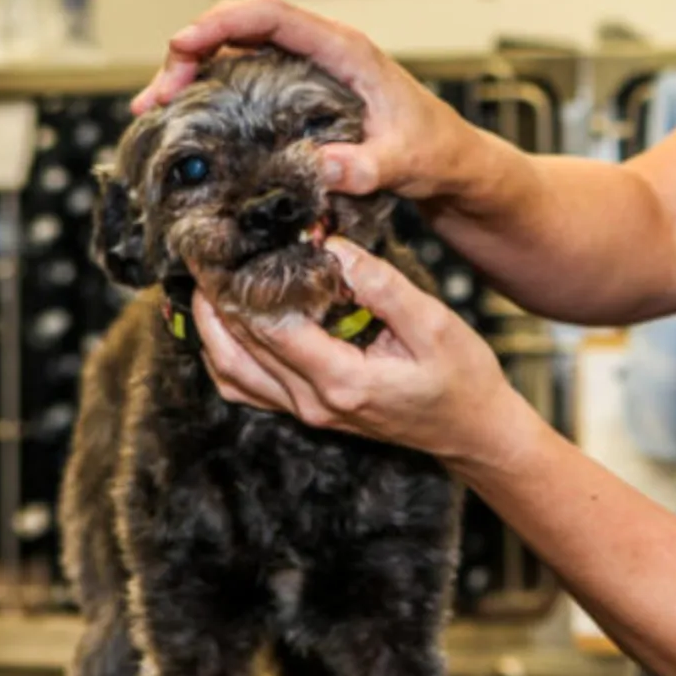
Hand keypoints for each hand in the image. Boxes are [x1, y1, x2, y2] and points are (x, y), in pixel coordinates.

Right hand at [134, 0, 475, 201]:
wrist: (452, 163)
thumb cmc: (435, 153)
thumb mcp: (405, 163)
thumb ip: (367, 167)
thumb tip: (318, 167)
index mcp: (345, 50)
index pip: (273, 16)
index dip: (222, 23)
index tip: (181, 45)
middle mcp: (321, 50)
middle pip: (241, 28)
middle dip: (191, 50)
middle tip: (157, 95)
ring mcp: (307, 68)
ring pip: (236, 51)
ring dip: (192, 71)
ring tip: (153, 108)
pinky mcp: (299, 91)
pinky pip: (244, 76)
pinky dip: (209, 90)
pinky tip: (183, 117)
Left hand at [192, 237, 533, 465]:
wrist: (473, 431)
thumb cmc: (462, 376)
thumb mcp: (433, 323)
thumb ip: (380, 286)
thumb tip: (332, 248)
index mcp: (343, 380)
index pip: (270, 327)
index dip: (243, 283)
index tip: (229, 244)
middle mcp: (314, 403)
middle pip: (238, 348)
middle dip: (215, 298)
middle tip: (202, 253)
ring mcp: (307, 413)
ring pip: (230, 373)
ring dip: (210, 328)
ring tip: (204, 283)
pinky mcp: (308, 412)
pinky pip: (246, 388)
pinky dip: (225, 355)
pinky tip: (226, 324)